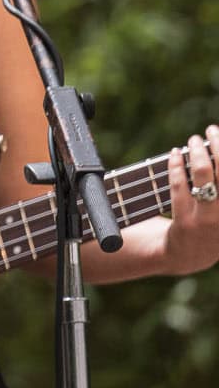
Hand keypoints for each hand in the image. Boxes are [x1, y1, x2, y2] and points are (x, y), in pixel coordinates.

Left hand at [163, 124, 218, 274]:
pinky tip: (174, 154)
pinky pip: (179, 186)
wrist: (189, 257)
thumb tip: (216, 150)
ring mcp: (209, 219)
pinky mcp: (185, 221)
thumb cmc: (213, 225)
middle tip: (211, 130)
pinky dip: (176, 165)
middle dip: (218, 144)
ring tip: (193, 140)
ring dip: (196, 152)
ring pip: (203, 175)